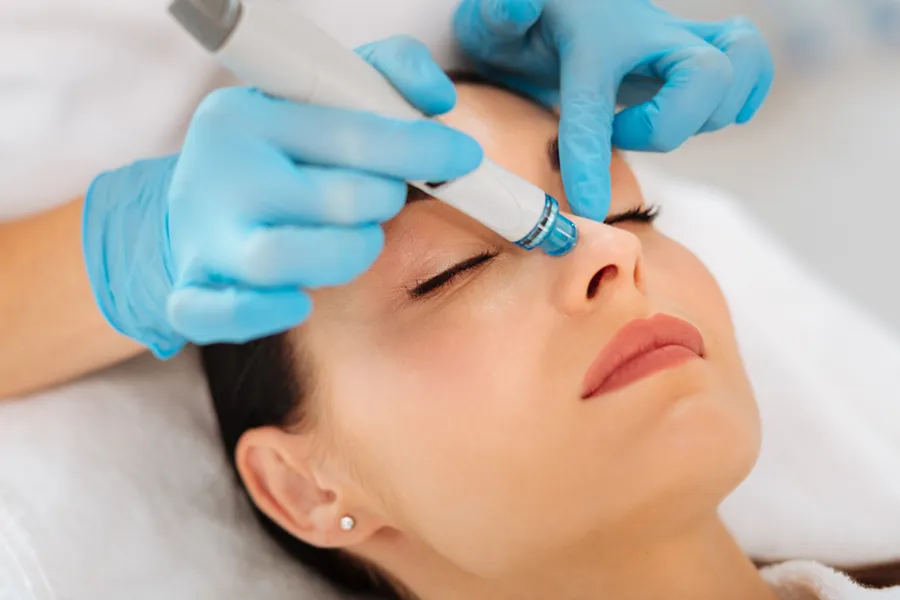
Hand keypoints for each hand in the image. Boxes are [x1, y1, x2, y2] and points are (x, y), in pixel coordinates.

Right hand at [83, 36, 481, 357]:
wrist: (189, 206)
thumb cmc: (275, 153)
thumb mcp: (320, 96)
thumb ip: (386, 73)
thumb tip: (438, 96)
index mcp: (249, 116)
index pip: (349, 133)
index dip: (419, 147)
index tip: (464, 156)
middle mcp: (221, 174)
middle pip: (331, 199)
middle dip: (382, 200)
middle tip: (384, 196)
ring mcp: (204, 237)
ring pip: (284, 258)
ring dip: (346, 254)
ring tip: (355, 240)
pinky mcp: (191, 292)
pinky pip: (225, 313)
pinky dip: (266, 312)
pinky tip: (299, 300)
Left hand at [453, 0, 774, 219]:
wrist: (552, 8)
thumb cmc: (523, 21)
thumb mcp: (499, 20)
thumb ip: (503, 15)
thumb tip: (519, 5)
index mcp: (597, 32)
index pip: (598, 98)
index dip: (592, 155)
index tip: (584, 206)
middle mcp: (653, 30)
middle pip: (710, 76)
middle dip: (669, 127)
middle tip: (622, 134)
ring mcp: (682, 39)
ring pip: (740, 73)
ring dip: (705, 117)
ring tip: (653, 124)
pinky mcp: (699, 53)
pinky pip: (750, 68)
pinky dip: (741, 97)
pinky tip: (696, 113)